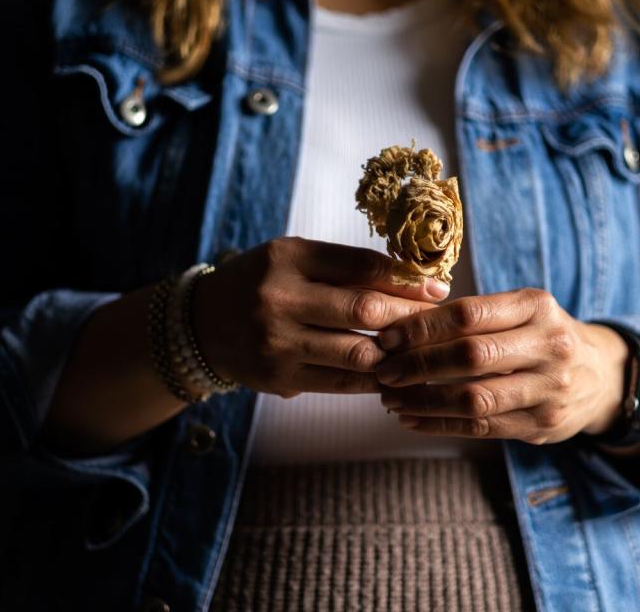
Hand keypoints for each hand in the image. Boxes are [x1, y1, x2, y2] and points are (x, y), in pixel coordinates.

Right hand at [192, 236, 450, 397]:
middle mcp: (280, 299)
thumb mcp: (294, 258)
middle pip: (365, 310)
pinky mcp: (280, 378)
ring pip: (359, 353)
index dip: (406, 279)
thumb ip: (344, 266)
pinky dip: (373, 379)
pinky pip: (342, 382)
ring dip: (397, 354)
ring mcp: (278, 343)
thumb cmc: (261, 282)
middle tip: (436, 322)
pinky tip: (393, 373)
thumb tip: (413, 280)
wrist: (203, 324)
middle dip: (410, 317)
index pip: (362, 266)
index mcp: (287, 258)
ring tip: (419, 350)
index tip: (436, 288)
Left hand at [374, 288, 628, 444]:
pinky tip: (412, 419)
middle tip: (384, 372)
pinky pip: (481, 428)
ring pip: (474, 399)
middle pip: (470, 356)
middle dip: (418, 365)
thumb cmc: (541, 336)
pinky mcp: (542, 425)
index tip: (387, 337)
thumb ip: (473, 314)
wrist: (602, 375)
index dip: (421, 327)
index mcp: (536, 307)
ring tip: (391, 399)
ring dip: (424, 400)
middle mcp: (548, 346)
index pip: (468, 314)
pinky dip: (440, 425)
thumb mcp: (521, 311)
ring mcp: (549, 389)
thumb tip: (401, 323)